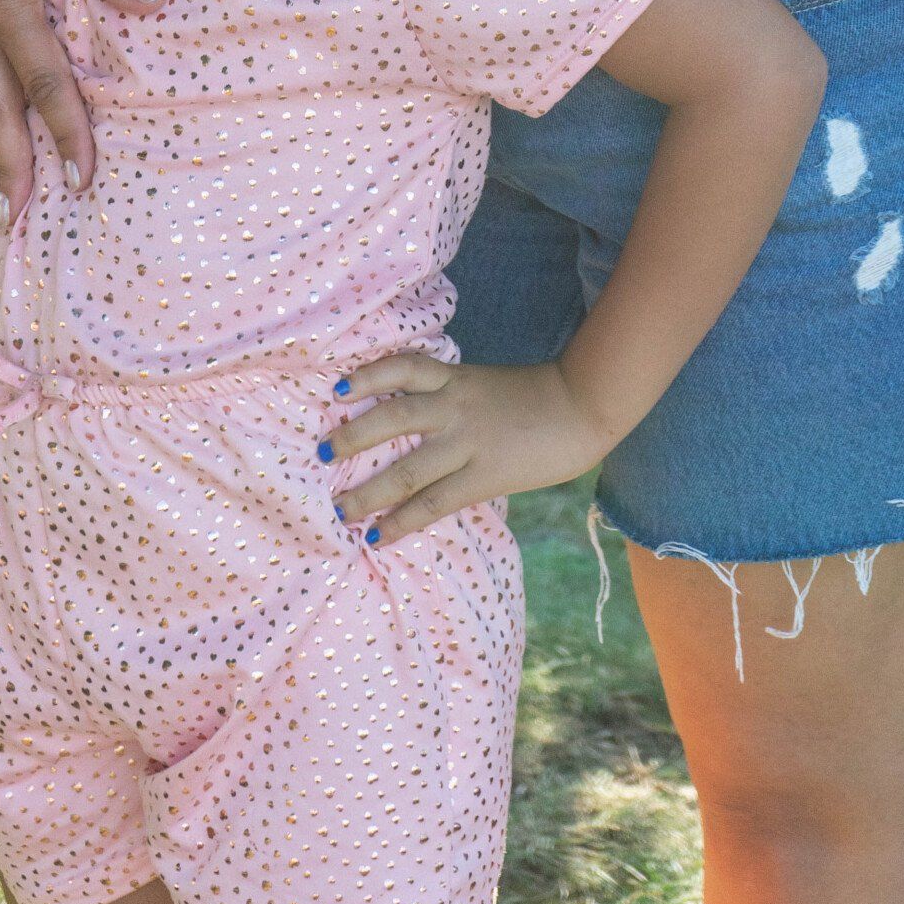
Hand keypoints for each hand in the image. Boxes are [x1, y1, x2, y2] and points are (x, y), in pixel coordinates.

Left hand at [323, 355, 609, 546]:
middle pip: (393, 416)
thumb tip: (417, 420)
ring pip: (406, 467)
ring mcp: (468, 441)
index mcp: (457, 378)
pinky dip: (402, 520)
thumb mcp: (487, 384)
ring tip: (339, 508)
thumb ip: (454, 396)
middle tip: (321, 452)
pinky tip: (379, 535)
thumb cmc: (536, 397)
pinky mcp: (484, 475)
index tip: (337, 390)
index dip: (367, 376)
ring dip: (367, 491)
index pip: (404, 367)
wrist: (583, 407)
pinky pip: (434, 501)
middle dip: (352, 436)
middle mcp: (455, 406)